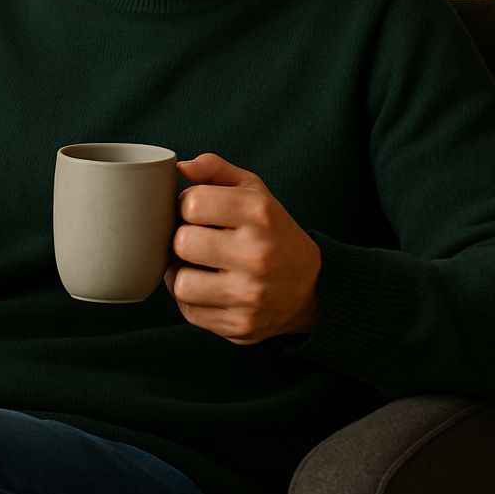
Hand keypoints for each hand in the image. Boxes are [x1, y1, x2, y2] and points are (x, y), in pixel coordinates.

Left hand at [163, 153, 321, 344]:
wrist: (313, 288)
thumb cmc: (273, 232)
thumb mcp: (254, 192)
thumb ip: (215, 170)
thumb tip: (181, 167)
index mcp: (259, 214)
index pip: (192, 203)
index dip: (187, 205)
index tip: (198, 212)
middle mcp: (256, 254)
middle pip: (182, 243)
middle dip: (184, 239)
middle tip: (197, 240)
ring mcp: (249, 294)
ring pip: (181, 283)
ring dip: (182, 273)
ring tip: (197, 266)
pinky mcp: (240, 326)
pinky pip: (190, 312)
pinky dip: (192, 299)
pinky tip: (207, 287)